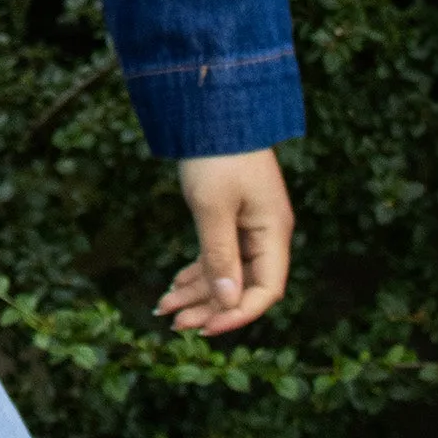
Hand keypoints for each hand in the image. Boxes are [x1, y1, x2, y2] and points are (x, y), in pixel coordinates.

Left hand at [156, 148, 293, 336]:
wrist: (212, 110)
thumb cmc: (217, 156)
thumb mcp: (213, 207)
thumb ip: (220, 255)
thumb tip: (228, 302)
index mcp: (273, 233)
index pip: (265, 290)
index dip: (238, 313)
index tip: (206, 328)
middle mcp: (265, 234)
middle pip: (243, 286)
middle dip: (209, 307)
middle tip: (175, 324)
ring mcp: (248, 226)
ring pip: (226, 273)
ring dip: (197, 293)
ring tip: (164, 310)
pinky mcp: (230, 218)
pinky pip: (216, 256)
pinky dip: (196, 272)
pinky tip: (173, 287)